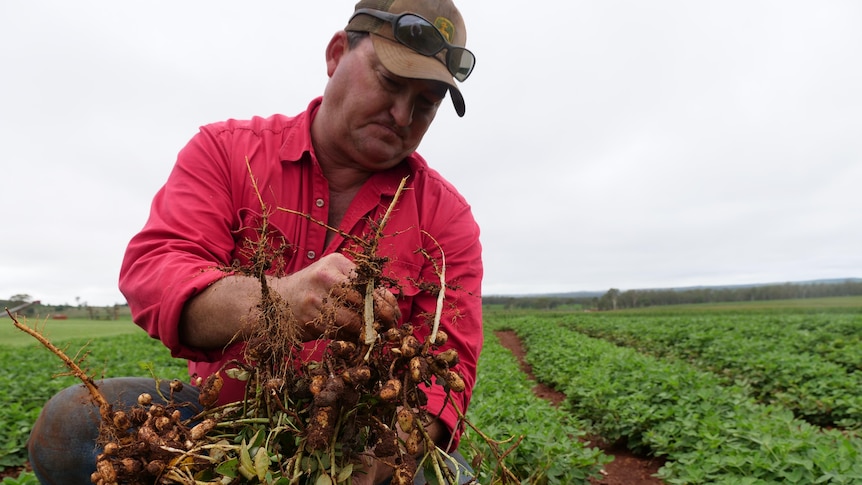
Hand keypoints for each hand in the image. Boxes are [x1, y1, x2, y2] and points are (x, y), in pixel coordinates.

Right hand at [275, 253, 400, 340]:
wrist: (276, 301)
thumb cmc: (312, 288)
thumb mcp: (333, 275)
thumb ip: (360, 285)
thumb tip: (391, 304)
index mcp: (336, 263)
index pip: (370, 283)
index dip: (386, 301)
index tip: (395, 313)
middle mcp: (326, 277)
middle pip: (364, 302)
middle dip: (381, 317)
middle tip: (390, 326)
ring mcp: (316, 299)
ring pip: (354, 321)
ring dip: (367, 331)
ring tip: (373, 333)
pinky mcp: (310, 319)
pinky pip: (340, 332)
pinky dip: (351, 337)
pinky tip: (354, 337)